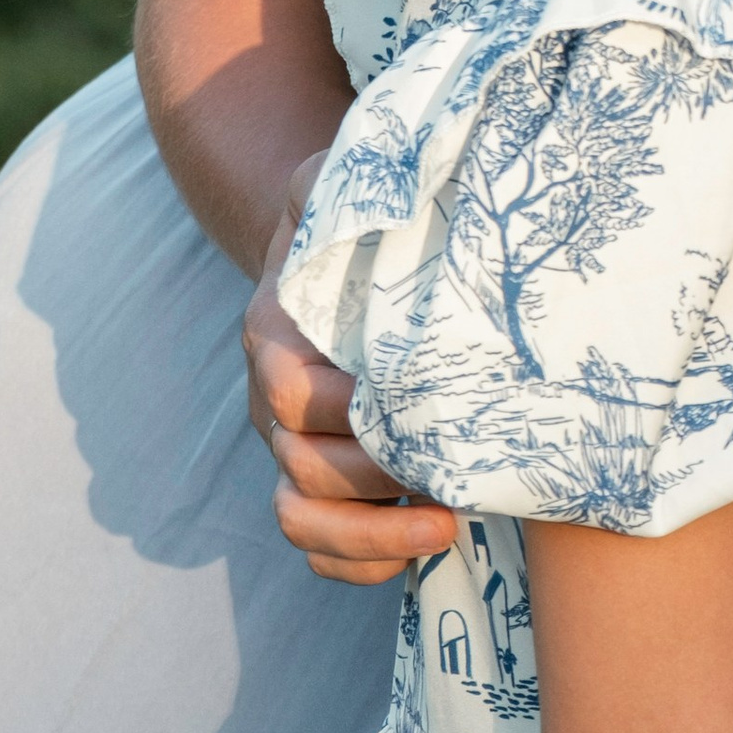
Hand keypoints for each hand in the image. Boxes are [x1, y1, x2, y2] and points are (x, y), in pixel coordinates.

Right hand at [245, 161, 455, 583]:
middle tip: (458, 476)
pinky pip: (318, 549)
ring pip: (299, 517)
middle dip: (376, 479)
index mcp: (278, 333)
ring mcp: (293, 447)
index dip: (344, 410)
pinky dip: (360, 564)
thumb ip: (349, 177)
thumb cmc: (359, 221)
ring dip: (369, 536)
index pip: (288, 389)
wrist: (342, 256)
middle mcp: (274, 400)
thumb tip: (368, 169)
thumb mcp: (348, 183)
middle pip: (300, 465)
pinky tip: (424, 548)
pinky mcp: (321, 485)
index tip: (421, 407)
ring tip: (447, 526)